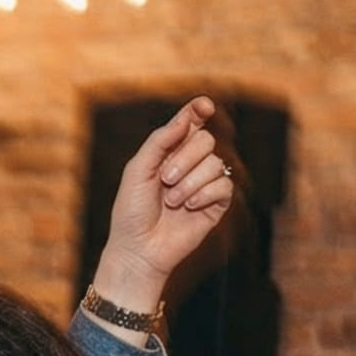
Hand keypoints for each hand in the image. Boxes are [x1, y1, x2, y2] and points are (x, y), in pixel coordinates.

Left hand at [91, 97, 234, 316]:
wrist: (139, 249)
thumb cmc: (132, 212)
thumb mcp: (137, 171)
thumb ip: (159, 142)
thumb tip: (187, 118)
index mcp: (169, 152)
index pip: (191, 122)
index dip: (199, 110)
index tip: (204, 107)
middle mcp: (190, 164)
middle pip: (205, 140)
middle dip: (185, 159)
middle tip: (165, 180)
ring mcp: (204, 183)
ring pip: (215, 163)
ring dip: (190, 183)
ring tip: (171, 202)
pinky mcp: (217, 203)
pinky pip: (223, 185)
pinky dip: (204, 195)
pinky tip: (188, 208)